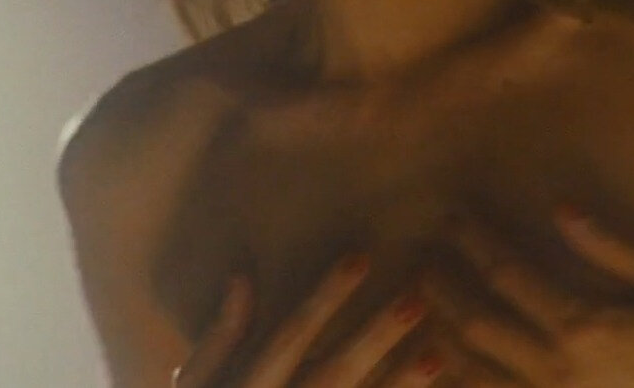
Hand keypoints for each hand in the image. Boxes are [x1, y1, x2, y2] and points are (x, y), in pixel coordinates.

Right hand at [173, 256, 445, 386]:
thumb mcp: (196, 385)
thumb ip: (219, 339)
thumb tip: (242, 276)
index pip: (290, 337)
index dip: (325, 298)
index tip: (361, 258)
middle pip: (335, 375)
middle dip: (375, 339)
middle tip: (416, 301)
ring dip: (400, 386)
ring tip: (437, 355)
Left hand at [425, 210, 633, 387]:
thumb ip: (611, 250)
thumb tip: (562, 209)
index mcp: (584, 326)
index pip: (507, 274)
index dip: (474, 242)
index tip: (453, 218)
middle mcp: (557, 371)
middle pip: (475, 325)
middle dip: (442, 289)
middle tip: (421, 263)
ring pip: (474, 376)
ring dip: (442, 340)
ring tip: (424, 312)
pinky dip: (468, 383)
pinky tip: (453, 367)